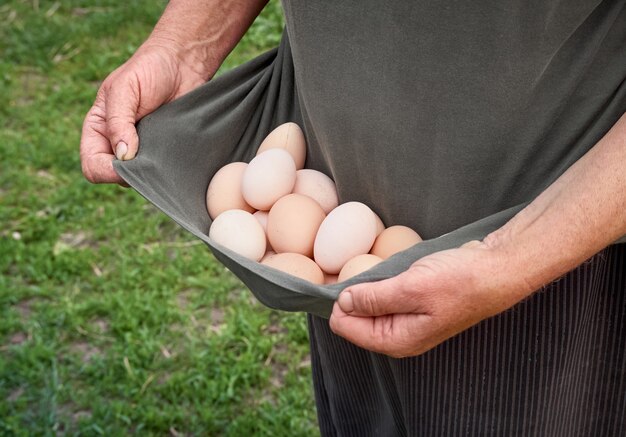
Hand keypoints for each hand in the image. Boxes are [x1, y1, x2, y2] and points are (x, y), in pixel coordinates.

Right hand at [80, 40, 207, 184]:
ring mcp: (143, 150)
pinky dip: (168, 166)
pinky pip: (163, 170)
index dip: (106, 170)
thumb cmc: (149, 69)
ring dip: (152, 168)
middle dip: (131, 172)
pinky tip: (174, 150)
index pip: (92, 166)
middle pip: (116, 178)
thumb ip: (118, 121)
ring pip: (141, 177)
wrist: (183, 63)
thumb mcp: (124, 89)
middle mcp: (118, 144)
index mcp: (98, 130)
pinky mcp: (164, 151)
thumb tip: (122, 155)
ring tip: (164, 145)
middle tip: (151, 154)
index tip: (128, 160)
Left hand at [329, 240, 535, 357]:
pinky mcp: (414, 305)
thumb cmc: (458, 281)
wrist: (495, 269)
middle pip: (354, 319)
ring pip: (368, 307)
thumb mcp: (411, 288)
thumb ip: (373, 299)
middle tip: (355, 267)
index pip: (345, 328)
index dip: (339, 302)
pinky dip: (379, 284)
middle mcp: (399, 336)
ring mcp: (407, 321)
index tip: (342, 277)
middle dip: (350, 296)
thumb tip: (341, 303)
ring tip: (371, 266)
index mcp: (396, 340)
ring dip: (365, 288)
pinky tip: (384, 269)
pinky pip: (384, 298)